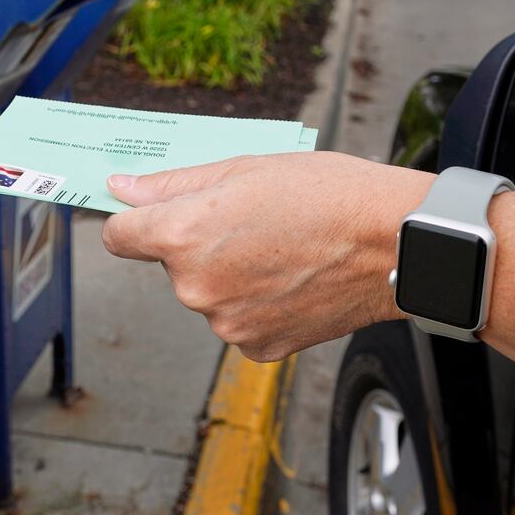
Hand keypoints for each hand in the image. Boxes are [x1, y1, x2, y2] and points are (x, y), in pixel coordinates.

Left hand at [101, 152, 432, 360]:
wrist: (395, 243)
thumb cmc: (328, 194)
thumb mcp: (243, 168)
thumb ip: (173, 185)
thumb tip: (122, 189)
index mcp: (183, 236)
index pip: (120, 236)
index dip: (136, 221)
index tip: (151, 215)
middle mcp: (195, 287)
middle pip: (172, 264)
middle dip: (200, 244)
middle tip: (252, 222)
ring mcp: (226, 323)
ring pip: (208, 292)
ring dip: (230, 274)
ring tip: (282, 249)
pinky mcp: (257, 346)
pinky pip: (239, 319)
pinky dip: (257, 302)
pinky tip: (292, 279)